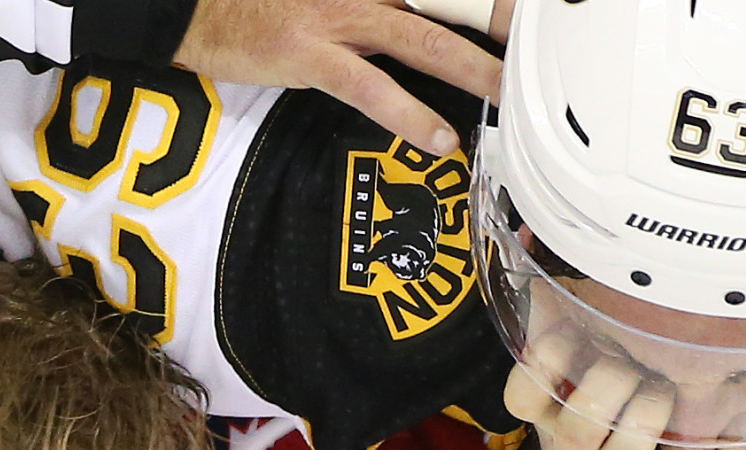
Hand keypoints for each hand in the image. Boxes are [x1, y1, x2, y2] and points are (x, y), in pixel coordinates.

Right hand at [172, 0, 514, 156]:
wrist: (201, 9)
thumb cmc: (277, 3)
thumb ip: (396, 5)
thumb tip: (441, 19)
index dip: (495, 2)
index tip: (539, 17)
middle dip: (502, 21)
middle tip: (544, 50)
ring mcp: (339, 15)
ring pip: (424, 38)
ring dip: (474, 69)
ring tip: (509, 97)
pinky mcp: (311, 55)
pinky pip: (371, 88)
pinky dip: (410, 116)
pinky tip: (440, 140)